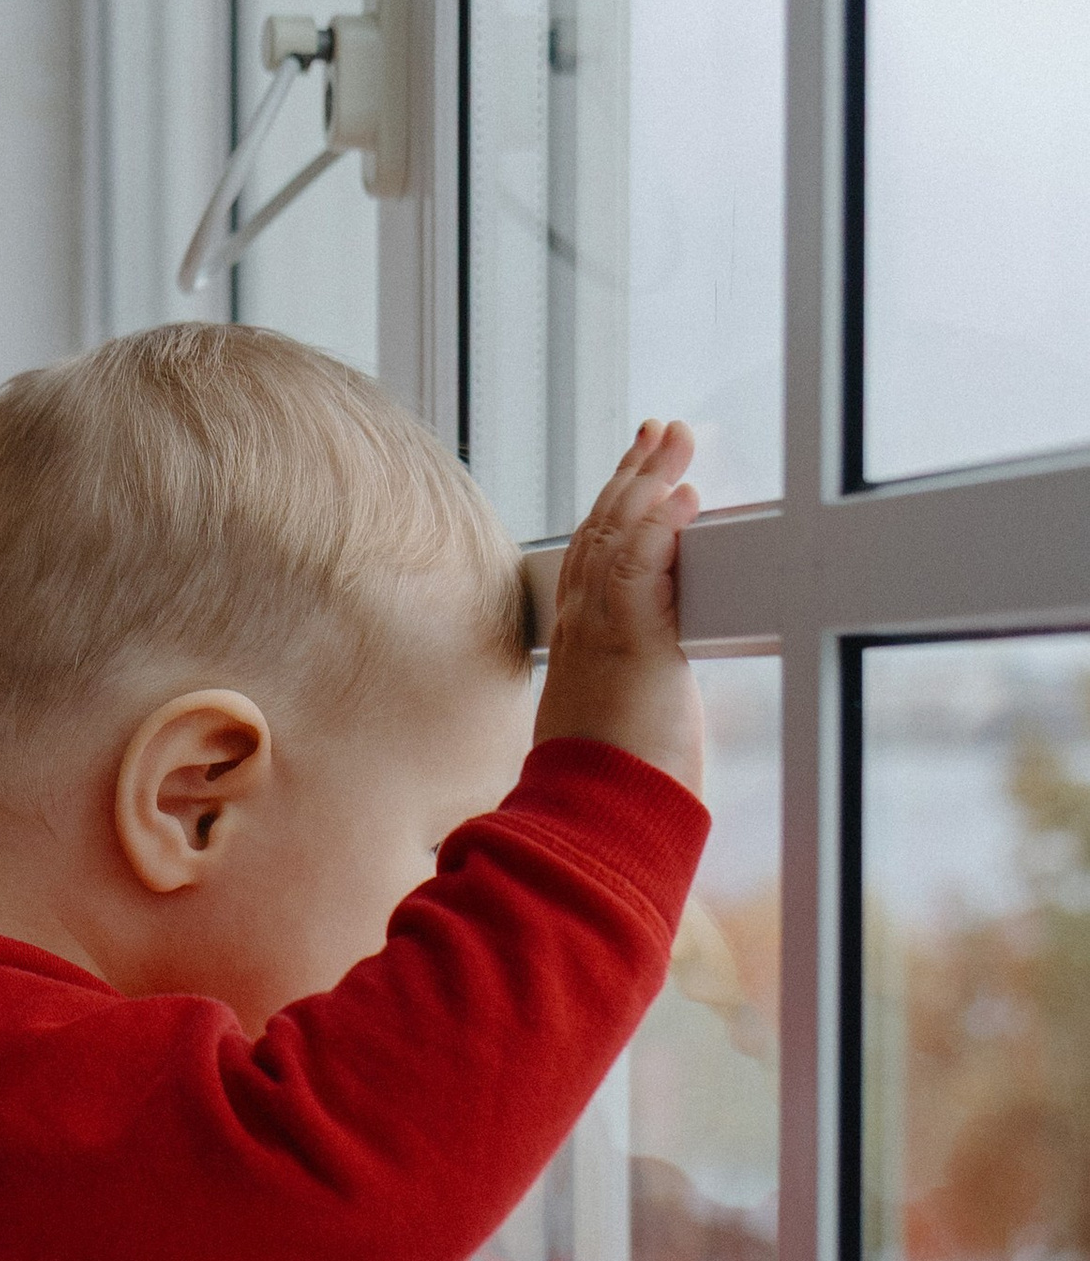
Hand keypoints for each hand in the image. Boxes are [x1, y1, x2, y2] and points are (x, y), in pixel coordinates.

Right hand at [533, 418, 705, 799]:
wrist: (599, 830)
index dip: (612, 514)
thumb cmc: (613, 798)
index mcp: (579, 651)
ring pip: (617, 538)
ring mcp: (600, 636)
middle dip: (630, 477)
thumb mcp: (624, 735)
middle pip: (599, 533)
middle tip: (658, 430)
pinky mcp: (631, 647)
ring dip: (648, 481)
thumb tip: (666, 718)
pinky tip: (682, 493)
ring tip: (675, 438)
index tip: (638, 478)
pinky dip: (659, 527)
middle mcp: (582, 633)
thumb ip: (640, 706)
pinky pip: (639, 570)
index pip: (590, 562)